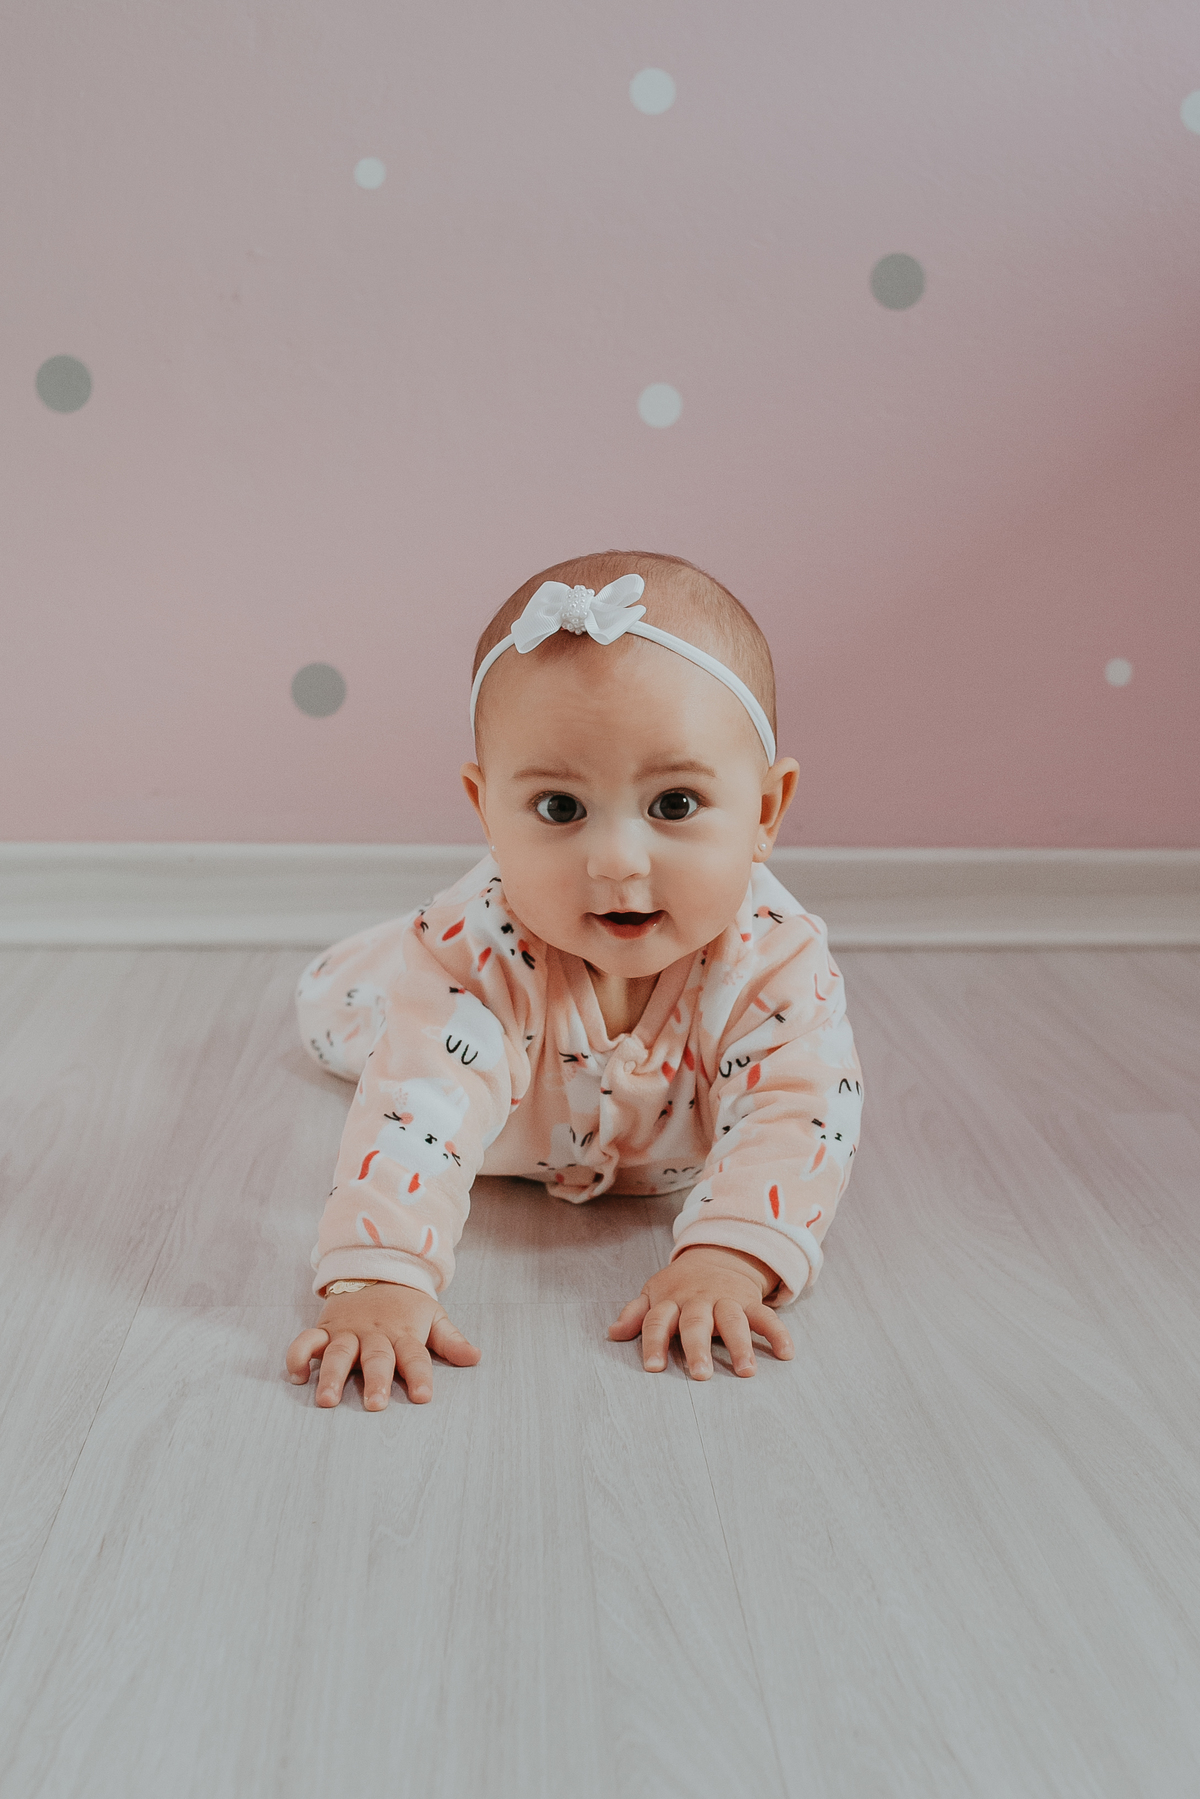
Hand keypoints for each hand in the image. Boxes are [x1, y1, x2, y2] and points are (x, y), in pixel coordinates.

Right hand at [285, 1283, 480, 1408]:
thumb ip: (451, 1340)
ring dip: (331, 1375)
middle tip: (375, 1405)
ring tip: (327, 1400)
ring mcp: (348, 1331)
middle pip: (376, 1358)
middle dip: (376, 1380)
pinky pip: (307, 1341)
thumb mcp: (433, 1317)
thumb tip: (476, 1357)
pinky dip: (298, 1355)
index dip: (419, 1376)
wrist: (376, 1268)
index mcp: (404, 1334)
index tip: (422, 1397)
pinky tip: (297, 1376)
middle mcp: (375, 1334)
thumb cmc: (406, 1305)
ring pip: (338, 1353)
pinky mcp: (326, 1329)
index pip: (415, 1356)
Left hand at [608, 1245, 792, 1380]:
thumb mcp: (654, 1294)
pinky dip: (777, 1333)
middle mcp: (698, 1301)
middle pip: (696, 1323)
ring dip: (740, 1345)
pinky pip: (766, 1316)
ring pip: (733, 1321)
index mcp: (670, 1301)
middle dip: (698, 1348)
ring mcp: (726, 1300)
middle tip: (701, 1374)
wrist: (716, 1254)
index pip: (657, 1321)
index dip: (654, 1343)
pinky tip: (786, 1353)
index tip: (653, 1368)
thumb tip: (611, 1333)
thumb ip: (635, 1315)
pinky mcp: (749, 1302)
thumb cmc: (679, 1286)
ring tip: (746, 1372)